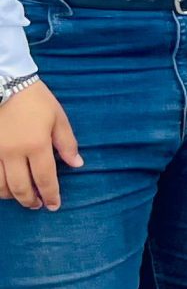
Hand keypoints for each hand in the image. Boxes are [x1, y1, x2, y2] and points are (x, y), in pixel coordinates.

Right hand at [0, 79, 80, 209]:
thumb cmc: (35, 100)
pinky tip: (2, 187)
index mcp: (37, 145)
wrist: (4, 83)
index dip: (50, 195)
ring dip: (11, 196)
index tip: (54, 205)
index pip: (45, 179)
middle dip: (31, 200)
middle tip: (38, 205)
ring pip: (0, 186)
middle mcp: (14, 153)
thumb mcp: (58, 118)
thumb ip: (67, 144)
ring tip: (21, 198)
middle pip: (21, 187)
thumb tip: (77, 164)